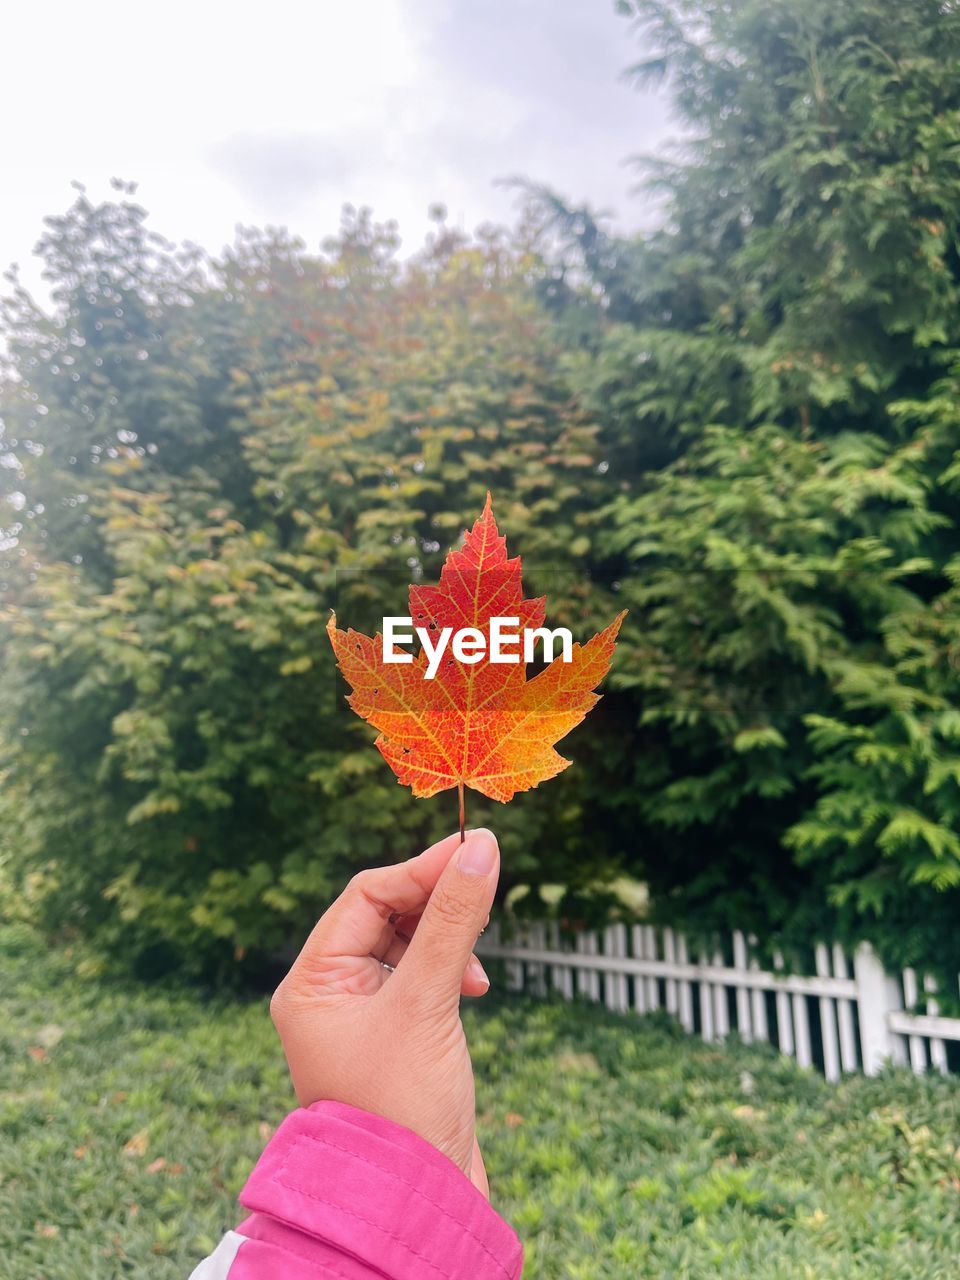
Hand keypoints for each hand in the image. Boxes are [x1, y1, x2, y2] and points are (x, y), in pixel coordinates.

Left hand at [269, 828, 499, 1194]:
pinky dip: (452, 970)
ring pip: (407, 944)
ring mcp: (363, 1016)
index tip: (475, 849)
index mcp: (312, 982)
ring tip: (477, 964)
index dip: (420, 869)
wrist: (419, 1201)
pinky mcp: (397, 1035)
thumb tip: (481, 846)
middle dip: (435, 904)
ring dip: (447, 939)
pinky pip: (422, 976)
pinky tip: (475, 986)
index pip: (365, 896)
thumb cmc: (403, 1108)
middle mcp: (330, 994)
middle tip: (482, 896)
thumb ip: (453, 921)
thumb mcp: (427, 1003)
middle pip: (385, 914)